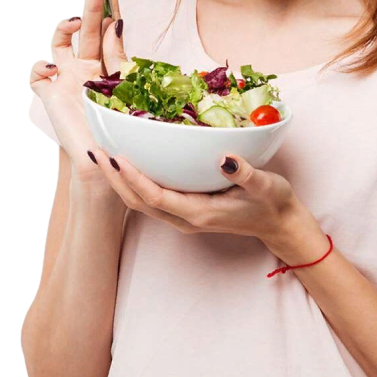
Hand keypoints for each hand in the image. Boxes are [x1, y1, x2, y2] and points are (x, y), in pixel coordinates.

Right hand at [28, 0, 127, 181]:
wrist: (103, 160)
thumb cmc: (119, 127)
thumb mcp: (125, 85)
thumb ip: (118, 54)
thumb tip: (115, 22)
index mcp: (108, 63)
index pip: (108, 28)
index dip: (108, 7)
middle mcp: (86, 66)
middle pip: (87, 29)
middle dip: (90, 5)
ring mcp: (66, 78)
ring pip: (59, 42)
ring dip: (63, 27)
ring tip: (75, 23)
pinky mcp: (49, 93)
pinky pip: (37, 73)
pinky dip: (40, 66)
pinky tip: (52, 69)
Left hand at [88, 148, 309, 247]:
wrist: (280, 224)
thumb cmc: (273, 203)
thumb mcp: (265, 185)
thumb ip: (244, 174)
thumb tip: (224, 158)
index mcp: (199, 213)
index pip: (156, 197)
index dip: (134, 178)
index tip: (116, 158)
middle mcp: (186, 219)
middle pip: (139, 202)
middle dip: (115, 179)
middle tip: (96, 152)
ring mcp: (184, 217)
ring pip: (142, 203)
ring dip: (120, 182)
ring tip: (103, 158)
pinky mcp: (187, 210)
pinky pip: (153, 199)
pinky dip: (135, 184)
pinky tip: (129, 166)